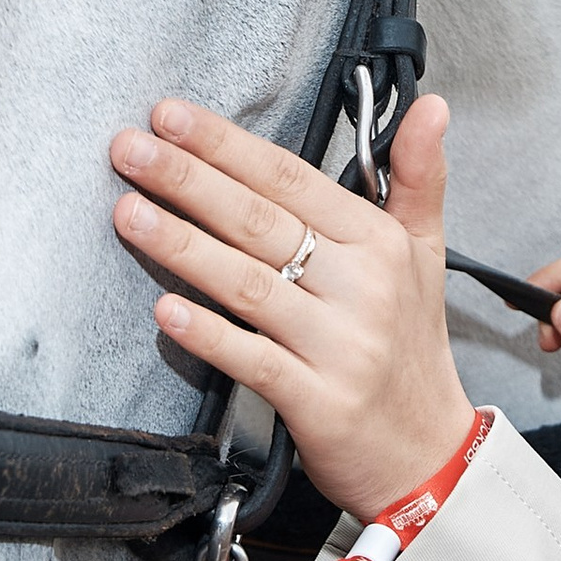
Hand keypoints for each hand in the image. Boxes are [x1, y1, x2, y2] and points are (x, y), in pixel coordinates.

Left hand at [110, 95, 476, 524]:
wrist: (430, 454)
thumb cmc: (412, 349)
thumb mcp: (428, 254)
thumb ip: (419, 177)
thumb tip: (432, 105)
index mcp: (380, 244)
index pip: (292, 179)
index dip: (227, 145)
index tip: (171, 117)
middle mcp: (363, 289)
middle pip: (262, 222)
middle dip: (189, 180)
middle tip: (130, 149)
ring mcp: (341, 347)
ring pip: (249, 285)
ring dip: (183, 246)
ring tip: (129, 212)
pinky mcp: (318, 402)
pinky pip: (253, 360)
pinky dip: (208, 335)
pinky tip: (165, 310)